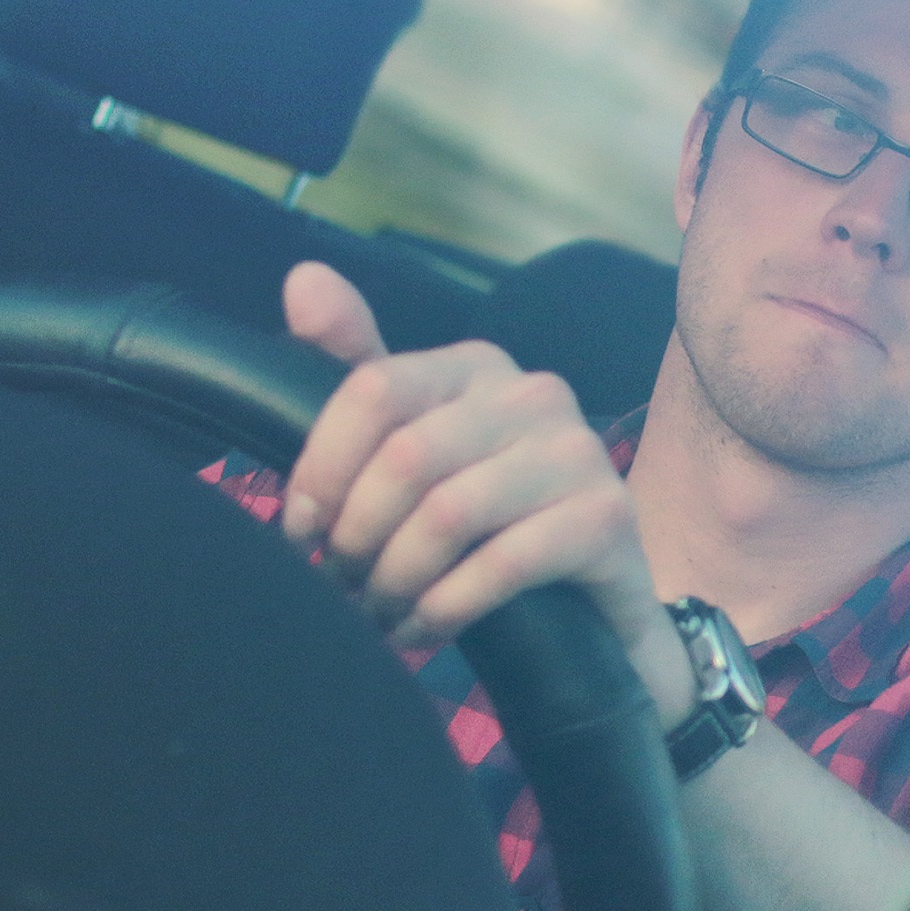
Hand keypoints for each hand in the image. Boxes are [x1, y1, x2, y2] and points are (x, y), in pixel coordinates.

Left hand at [280, 261, 690, 721]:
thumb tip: (302, 280)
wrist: (592, 609)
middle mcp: (535, 393)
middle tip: (341, 584)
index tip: (301, 530)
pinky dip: (445, 608)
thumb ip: (358, 373)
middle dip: (357, 534)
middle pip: (406, 457)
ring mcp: (579, 453)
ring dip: (395, 579)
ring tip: (377, 613)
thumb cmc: (490, 526)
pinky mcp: (607, 519)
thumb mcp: (417, 451)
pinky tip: (421, 630)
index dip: (322, 467)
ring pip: (448, 514)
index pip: (373, 389)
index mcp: (477, 366)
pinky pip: (500, 564)